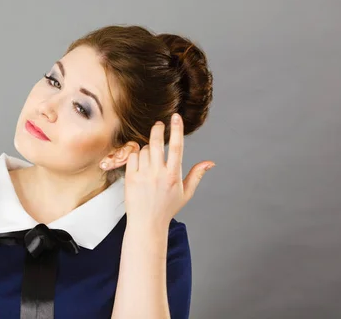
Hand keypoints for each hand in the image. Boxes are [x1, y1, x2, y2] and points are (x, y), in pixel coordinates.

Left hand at [124, 113, 214, 227]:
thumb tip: (210, 162)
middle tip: (159, 124)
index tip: (176, 117)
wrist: (147, 223)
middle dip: (158, 129)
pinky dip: (136, 155)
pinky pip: (132, 157)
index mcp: (174, 175)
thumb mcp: (186, 193)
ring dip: (147, 148)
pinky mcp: (130, 178)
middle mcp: (158, 174)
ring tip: (150, 157)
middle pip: (156, 142)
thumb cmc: (167, 208)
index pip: (177, 147)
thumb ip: (197, 175)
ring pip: (144, 149)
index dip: (177, 129)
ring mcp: (143, 175)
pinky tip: (140, 162)